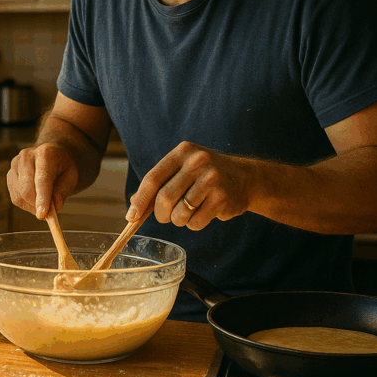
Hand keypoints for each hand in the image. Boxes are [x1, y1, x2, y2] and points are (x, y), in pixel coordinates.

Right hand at [7, 143, 78, 219]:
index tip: (42, 215)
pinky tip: (35, 199)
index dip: (42, 199)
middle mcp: (26, 156)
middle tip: (48, 215)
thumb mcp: (71, 176)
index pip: (41, 180)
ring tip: (44, 204)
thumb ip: (63, 191)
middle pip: (26, 189)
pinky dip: (26, 204)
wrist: (51, 154)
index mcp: (45, 153)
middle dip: (36, 206)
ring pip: (19, 196)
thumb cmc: (62, 166)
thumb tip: (55, 207)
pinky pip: (15, 197)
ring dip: (32, 206)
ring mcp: (15, 165)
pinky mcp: (9, 175)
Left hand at [126, 141, 252, 229]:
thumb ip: (159, 184)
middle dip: (161, 214)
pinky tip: (203, 213)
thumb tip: (134, 206)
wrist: (245, 178)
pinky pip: (196, 221)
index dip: (140, 200)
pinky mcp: (223, 197)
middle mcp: (197, 161)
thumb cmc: (205, 176)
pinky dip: (194, 224)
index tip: (131, 217)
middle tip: (165, 217)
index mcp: (182, 152)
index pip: (153, 178)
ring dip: (179, 220)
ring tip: (188, 212)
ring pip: (180, 212)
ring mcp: (212, 178)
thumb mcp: (182, 170)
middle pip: (164, 198)